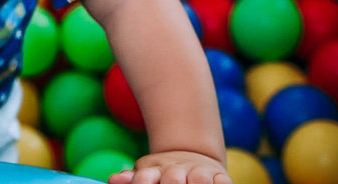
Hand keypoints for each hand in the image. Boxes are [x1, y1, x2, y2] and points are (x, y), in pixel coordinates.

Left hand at [107, 150, 231, 183]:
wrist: (191, 156)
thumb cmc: (161, 174)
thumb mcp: (144, 174)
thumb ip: (131, 179)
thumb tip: (114, 179)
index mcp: (153, 170)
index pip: (144, 179)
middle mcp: (176, 171)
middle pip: (173, 180)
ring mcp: (199, 172)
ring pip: (201, 180)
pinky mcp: (219, 176)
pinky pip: (223, 181)